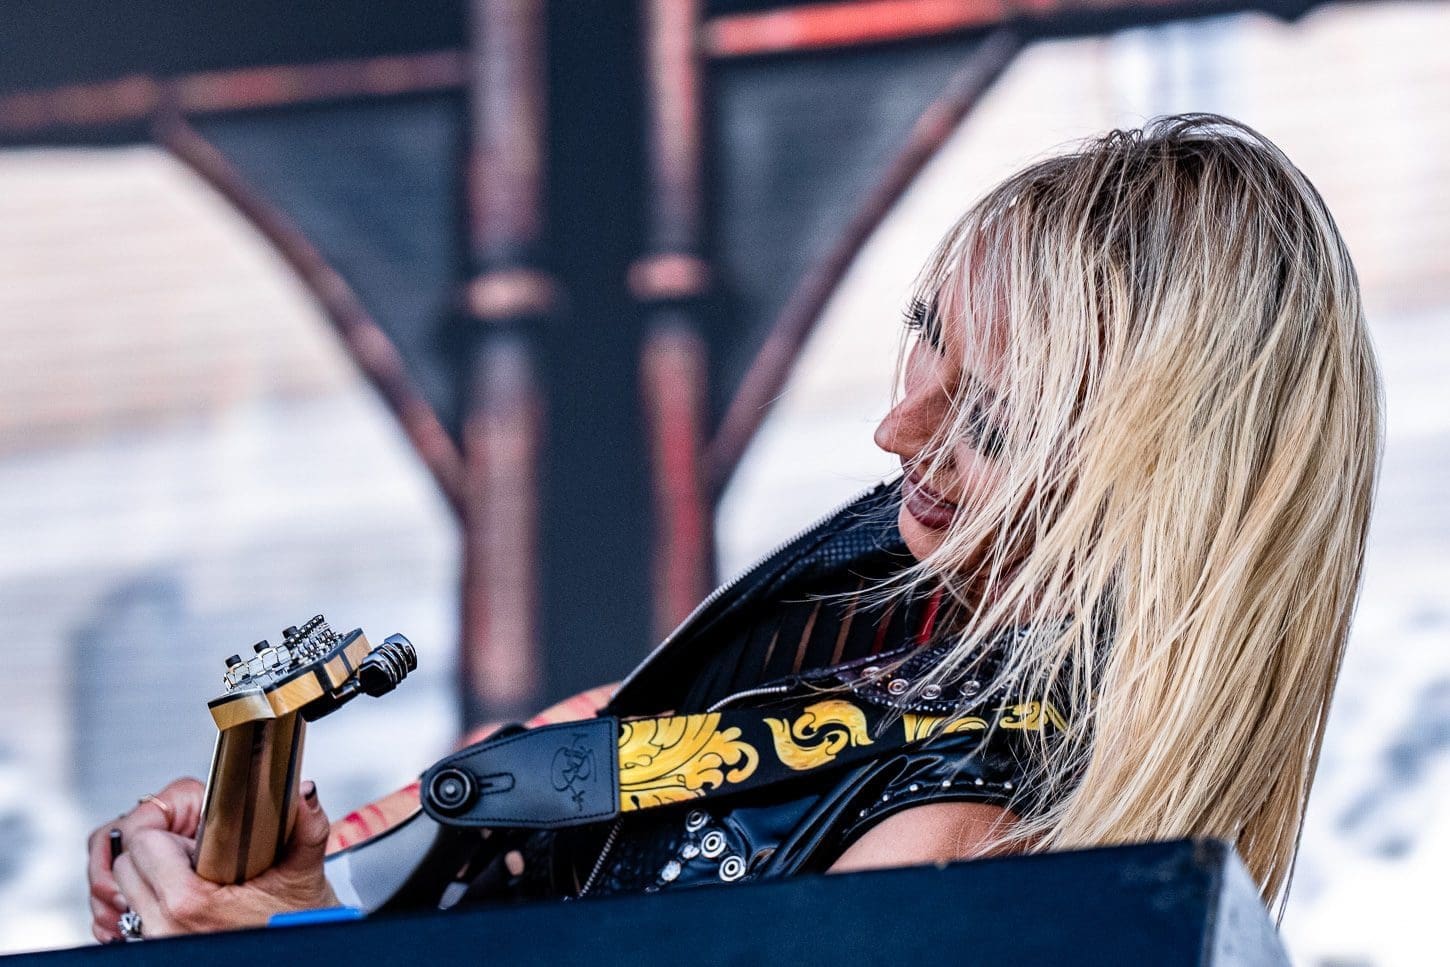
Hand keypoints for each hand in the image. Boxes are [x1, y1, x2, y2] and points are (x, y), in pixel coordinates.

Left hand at [91, 779, 338, 940]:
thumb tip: (304, 791)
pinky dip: (155, 894)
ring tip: (196, 866)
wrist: (299, 956)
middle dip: (159, 843)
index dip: (168, 820)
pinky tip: (193, 889)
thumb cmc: (297, 926)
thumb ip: (306, 827)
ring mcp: (160, 941)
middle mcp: (165, 928)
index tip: (194, 819)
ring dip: (153, 870)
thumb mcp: (305, 874)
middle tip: (199, 841)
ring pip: (128, 888)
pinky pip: (137, 912)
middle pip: (127, 863)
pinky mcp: (160, 949)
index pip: (142, 841)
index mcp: (190, 905)